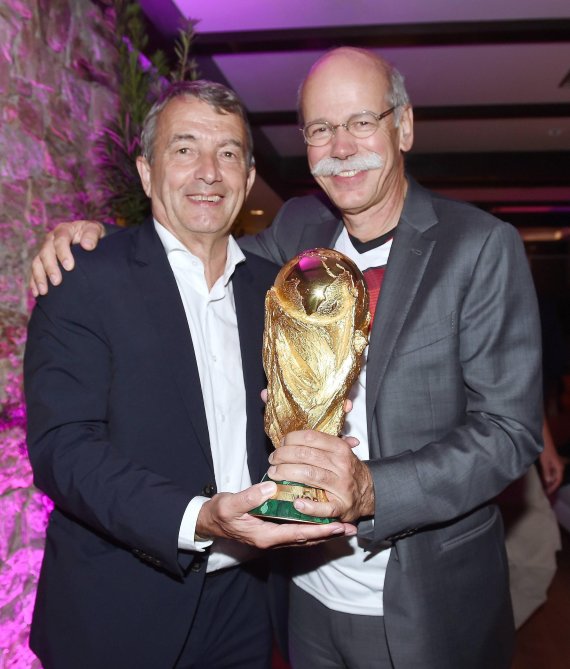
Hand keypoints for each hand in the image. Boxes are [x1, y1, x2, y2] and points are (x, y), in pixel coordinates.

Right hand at [30, 220, 105, 296]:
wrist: (89, 238)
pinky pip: (35, 271)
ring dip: (40, 277)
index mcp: (64, 230)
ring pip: (37, 262)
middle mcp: (51, 239)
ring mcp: (46, 250)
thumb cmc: (93, 234)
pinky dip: (35, 282)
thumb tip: (87, 245)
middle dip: (50, 268)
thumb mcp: (95, 230)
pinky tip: (37, 293)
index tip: (69, 267)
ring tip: (44, 291)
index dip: (63, 253)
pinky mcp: (43, 261)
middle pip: (46, 253)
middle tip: (57, 282)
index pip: (60, 240)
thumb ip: (92, 235)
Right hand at [196, 480, 356, 547]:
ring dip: (324, 531)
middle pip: (307, 539)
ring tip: (345, 526)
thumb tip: (271, 488)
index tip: (337, 526)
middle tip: (350, 529)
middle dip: (329, 534)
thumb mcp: (230, 505)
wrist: (210, 521)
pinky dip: (313, 526)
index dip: (318, 531)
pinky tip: (324, 519)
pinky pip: (299, 530)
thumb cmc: (220, 513)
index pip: (298, 534)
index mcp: (266, 536)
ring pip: (305, 536)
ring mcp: (275, 536)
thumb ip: (249, 497)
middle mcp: (274, 539)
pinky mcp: (275, 529)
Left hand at [267, 430, 373, 522]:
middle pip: (306, 455)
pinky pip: (323, 508)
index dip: (290, 439)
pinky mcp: (342, 507)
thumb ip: (319, 442)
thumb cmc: (347, 470)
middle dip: (283, 456)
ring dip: (287, 474)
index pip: (310, 437)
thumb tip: (289, 436)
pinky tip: (296, 503)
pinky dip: (308, 506)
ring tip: (274, 475)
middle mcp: (341, 465)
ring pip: (309, 475)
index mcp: (340, 448)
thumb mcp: (339, 450)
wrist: (369, 492)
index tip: (281, 444)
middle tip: (273, 460)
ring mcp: (342, 486)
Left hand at [540, 419, 563, 494]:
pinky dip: (548, 475)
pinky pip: (551, 470)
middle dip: (552, 485)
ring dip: (549, 480)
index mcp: (560, 466)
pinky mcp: (551, 460)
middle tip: (545, 491)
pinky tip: (544, 477)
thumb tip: (548, 481)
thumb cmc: (545, 449)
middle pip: (557, 478)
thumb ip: (547, 471)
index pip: (558, 480)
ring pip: (554, 474)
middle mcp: (560, 465)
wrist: (543, 438)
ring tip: (544, 486)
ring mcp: (556, 463)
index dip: (553, 487)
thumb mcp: (545, 461)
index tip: (548, 492)